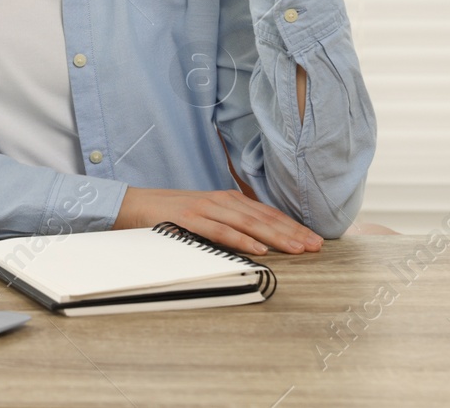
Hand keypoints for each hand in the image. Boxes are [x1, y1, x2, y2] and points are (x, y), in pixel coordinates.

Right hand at [113, 186, 323, 254]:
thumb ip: (230, 223)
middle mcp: (221, 200)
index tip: (314, 239)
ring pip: (248, 224)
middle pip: (264, 218)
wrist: (134, 204)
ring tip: (297, 249)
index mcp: (228, 200)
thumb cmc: (171, 214)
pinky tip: (259, 250)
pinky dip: (242, 240)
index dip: (292, 226)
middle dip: (292, 232)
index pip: (267, 213)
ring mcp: (206, 209)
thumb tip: (259, 239)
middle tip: (315, 246)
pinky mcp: (190, 220)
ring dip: (275, 237)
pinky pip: (221, 232)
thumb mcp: (206, 216)